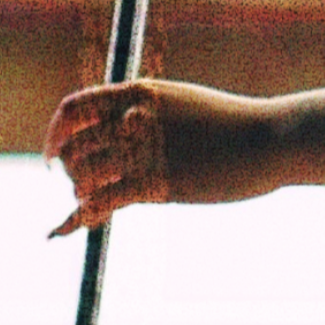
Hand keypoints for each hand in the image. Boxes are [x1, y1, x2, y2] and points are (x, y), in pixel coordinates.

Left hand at [42, 78, 277, 236]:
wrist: (270, 139)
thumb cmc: (235, 125)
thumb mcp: (186, 105)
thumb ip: (151, 112)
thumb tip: (128, 124)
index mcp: (139, 94)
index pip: (74, 108)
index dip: (56, 133)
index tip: (54, 153)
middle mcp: (133, 118)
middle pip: (74, 146)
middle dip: (69, 170)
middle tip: (81, 186)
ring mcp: (142, 150)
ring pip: (83, 175)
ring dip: (80, 194)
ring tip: (93, 204)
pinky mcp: (153, 182)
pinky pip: (100, 202)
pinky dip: (76, 218)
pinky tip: (63, 231)